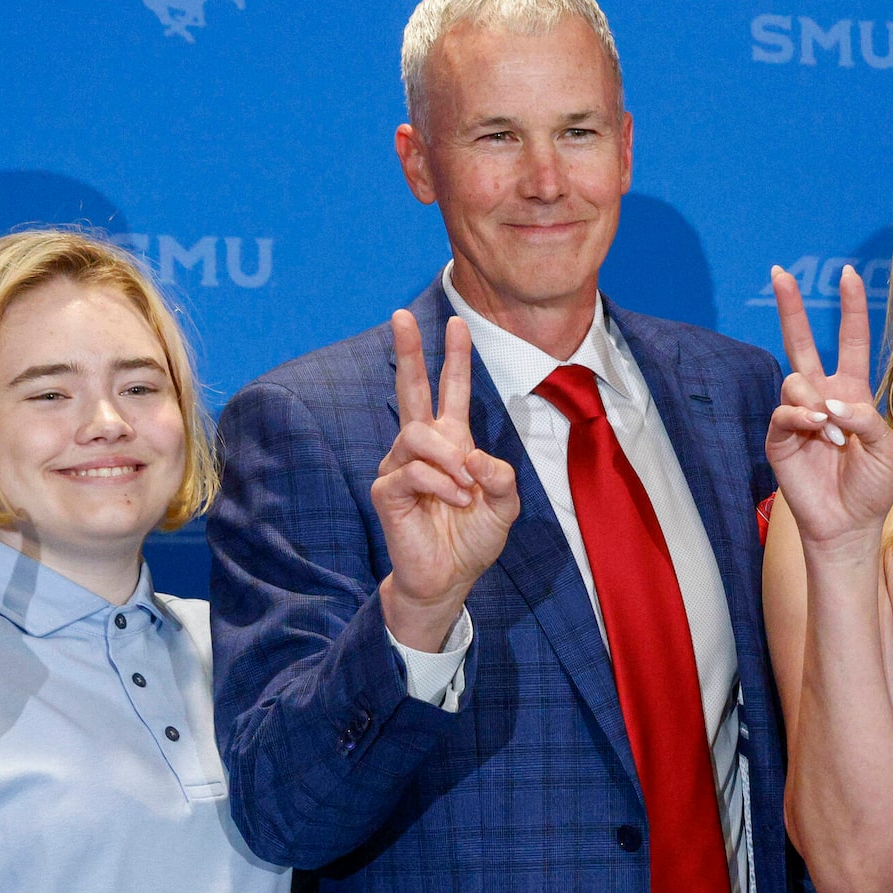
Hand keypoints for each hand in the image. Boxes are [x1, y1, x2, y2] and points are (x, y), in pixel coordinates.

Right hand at [373, 310, 519, 647]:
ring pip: (417, 434)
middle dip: (408, 351)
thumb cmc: (472, 538)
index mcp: (452, 442)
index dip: (454, 358)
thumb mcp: (504, 504)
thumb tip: (471, 455)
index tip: (457, 323)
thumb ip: (500, 476)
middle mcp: (422, 448)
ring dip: (448, 459)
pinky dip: (440, 484)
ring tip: (465, 489)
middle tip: (402, 315)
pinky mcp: (388, 490)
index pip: (450, 391)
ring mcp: (400, 466)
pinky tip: (454, 502)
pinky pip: (412, 471)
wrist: (449, 577)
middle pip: (410, 389)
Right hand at [765, 265, 892, 558]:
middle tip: (779, 273)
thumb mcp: (887, 448)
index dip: (851, 309)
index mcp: (852, 392)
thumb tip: (830, 403)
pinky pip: (784, 411)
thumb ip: (866, 417)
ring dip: (816, 402)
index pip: (850, 342)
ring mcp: (798, 415)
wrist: (849, 524)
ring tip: (832, 434)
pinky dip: (802, 417)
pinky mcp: (780, 437)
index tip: (849, 274)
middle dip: (790, 307)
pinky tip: (816, 431)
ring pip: (794, 379)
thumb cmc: (871, 486)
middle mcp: (822, 396)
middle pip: (801, 342)